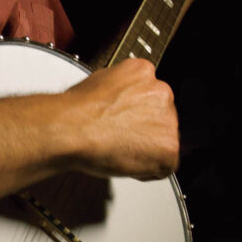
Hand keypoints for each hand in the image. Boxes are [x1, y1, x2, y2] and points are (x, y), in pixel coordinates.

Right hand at [64, 58, 178, 179]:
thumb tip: (119, 100)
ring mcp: (168, 119)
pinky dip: (148, 169)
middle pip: (162, 116)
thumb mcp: (98, 83)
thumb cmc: (76, 111)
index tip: (126, 120)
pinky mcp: (169, 146)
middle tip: (121, 137)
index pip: (151, 94)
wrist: (72, 130)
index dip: (137, 113)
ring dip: (148, 149)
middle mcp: (160, 92)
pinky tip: (126, 161)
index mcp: (143, 72)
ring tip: (120, 149)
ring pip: (165, 140)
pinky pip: (165, 164)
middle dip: (145, 130)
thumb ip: (120, 91)